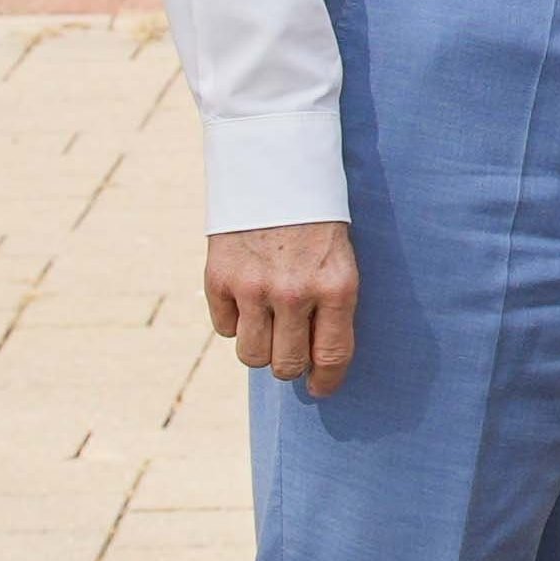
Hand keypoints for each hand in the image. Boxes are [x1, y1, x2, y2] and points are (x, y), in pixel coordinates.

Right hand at [206, 220, 360, 397]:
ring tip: (268, 324)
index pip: (332, 355)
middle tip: (291, 353)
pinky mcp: (219, 279)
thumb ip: (331, 307)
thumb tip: (318, 362)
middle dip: (290, 366)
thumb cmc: (316, 222)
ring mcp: (253, 287)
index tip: (320, 388)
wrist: (274, 172)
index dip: (326, 381)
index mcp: (336, 287)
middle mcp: (294, 292)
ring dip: (260, 347)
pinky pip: (225, 328)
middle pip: (286, 365)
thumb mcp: (339, 260)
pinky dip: (235, 321)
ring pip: (252, 356)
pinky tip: (245, 297)